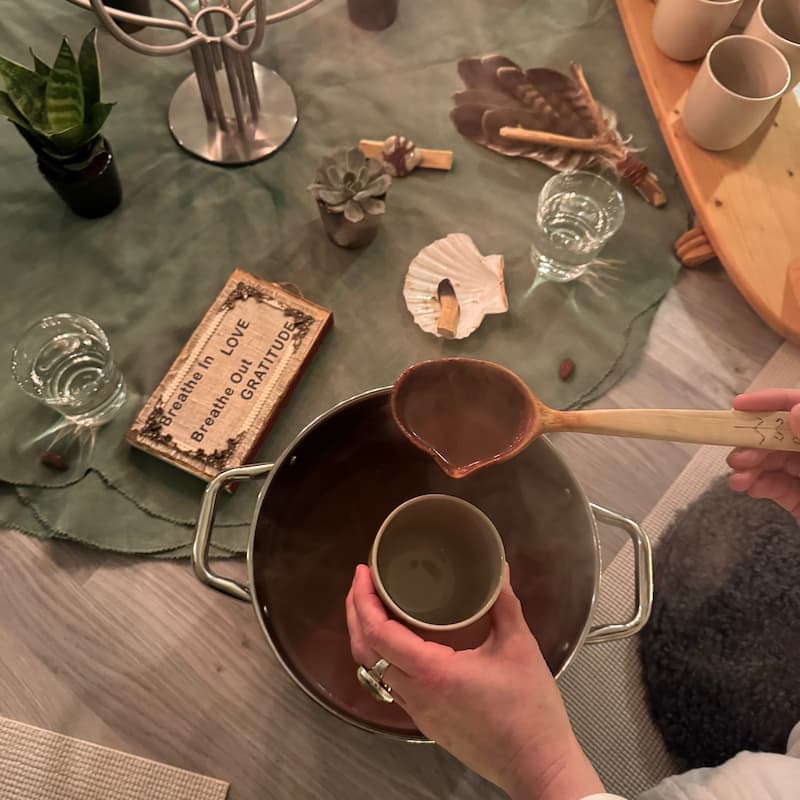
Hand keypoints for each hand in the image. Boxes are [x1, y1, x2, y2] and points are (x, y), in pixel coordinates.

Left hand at [345, 564, 603, 799]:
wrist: (536, 765)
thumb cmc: (530, 709)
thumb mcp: (519, 647)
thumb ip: (504, 603)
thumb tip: (498, 568)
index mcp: (433, 672)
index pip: (379, 633)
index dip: (364, 600)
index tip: (363, 573)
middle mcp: (416, 694)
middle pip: (366, 651)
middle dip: (357, 613)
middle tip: (362, 582)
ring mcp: (418, 712)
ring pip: (374, 670)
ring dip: (366, 636)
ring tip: (374, 606)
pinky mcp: (426, 723)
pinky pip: (391, 686)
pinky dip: (383, 658)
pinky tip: (398, 643)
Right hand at [727, 389, 799, 519]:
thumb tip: (798, 412)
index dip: (775, 402)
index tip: (742, 406)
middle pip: (785, 435)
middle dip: (756, 441)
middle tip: (737, 454)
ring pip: (777, 461)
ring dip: (751, 465)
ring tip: (736, 476)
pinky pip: (777, 487)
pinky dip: (757, 484)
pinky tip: (745, 486)